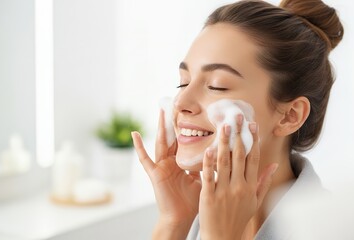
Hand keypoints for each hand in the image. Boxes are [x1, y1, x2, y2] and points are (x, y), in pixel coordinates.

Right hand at [131, 110, 200, 231]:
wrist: (181, 218)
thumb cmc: (191, 202)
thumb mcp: (201, 179)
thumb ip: (205, 166)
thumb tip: (218, 154)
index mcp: (181, 162)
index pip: (185, 141)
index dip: (188, 128)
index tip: (192, 113)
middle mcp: (171, 162)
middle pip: (173, 137)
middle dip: (174, 121)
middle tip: (175, 103)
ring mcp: (161, 166)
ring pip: (161, 142)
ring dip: (161, 127)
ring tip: (161, 110)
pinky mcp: (155, 173)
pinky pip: (145, 159)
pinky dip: (139, 147)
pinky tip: (135, 134)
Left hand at [199, 115, 277, 239]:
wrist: (223, 237)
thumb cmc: (239, 218)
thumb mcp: (255, 201)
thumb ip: (264, 182)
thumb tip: (273, 164)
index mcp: (250, 187)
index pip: (253, 159)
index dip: (253, 140)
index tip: (252, 125)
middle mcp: (238, 187)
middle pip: (239, 156)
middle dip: (238, 135)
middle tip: (237, 117)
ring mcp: (223, 191)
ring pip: (224, 163)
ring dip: (224, 143)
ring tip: (223, 126)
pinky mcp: (208, 196)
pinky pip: (209, 176)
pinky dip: (208, 163)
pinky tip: (208, 149)